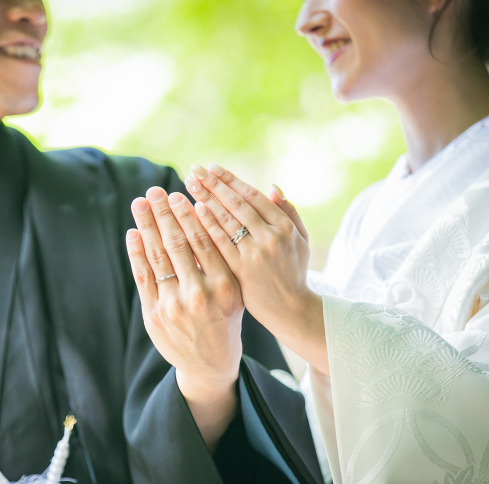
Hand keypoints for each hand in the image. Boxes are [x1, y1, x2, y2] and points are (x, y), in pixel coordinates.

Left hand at [126, 187, 243, 451]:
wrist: (210, 366)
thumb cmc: (226, 319)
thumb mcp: (236, 291)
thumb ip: (222, 259)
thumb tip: (203, 216)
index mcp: (225, 286)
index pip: (203, 241)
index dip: (188, 215)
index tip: (179, 194)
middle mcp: (199, 295)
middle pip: (176, 244)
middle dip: (163, 213)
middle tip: (154, 191)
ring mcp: (173, 306)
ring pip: (157, 257)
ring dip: (146, 226)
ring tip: (139, 203)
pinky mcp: (154, 314)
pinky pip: (143, 276)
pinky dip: (136, 252)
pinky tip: (133, 233)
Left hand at [184, 163, 328, 374]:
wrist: (292, 310)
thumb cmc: (293, 273)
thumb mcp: (300, 241)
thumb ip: (288, 213)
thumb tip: (272, 187)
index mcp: (285, 227)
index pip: (252, 196)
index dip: (230, 180)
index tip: (212, 167)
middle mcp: (271, 237)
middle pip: (236, 204)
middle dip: (213, 185)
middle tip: (194, 170)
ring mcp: (255, 254)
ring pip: (226, 221)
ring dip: (206, 199)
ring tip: (189, 186)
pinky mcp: (241, 271)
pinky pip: (220, 244)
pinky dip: (207, 226)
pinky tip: (194, 211)